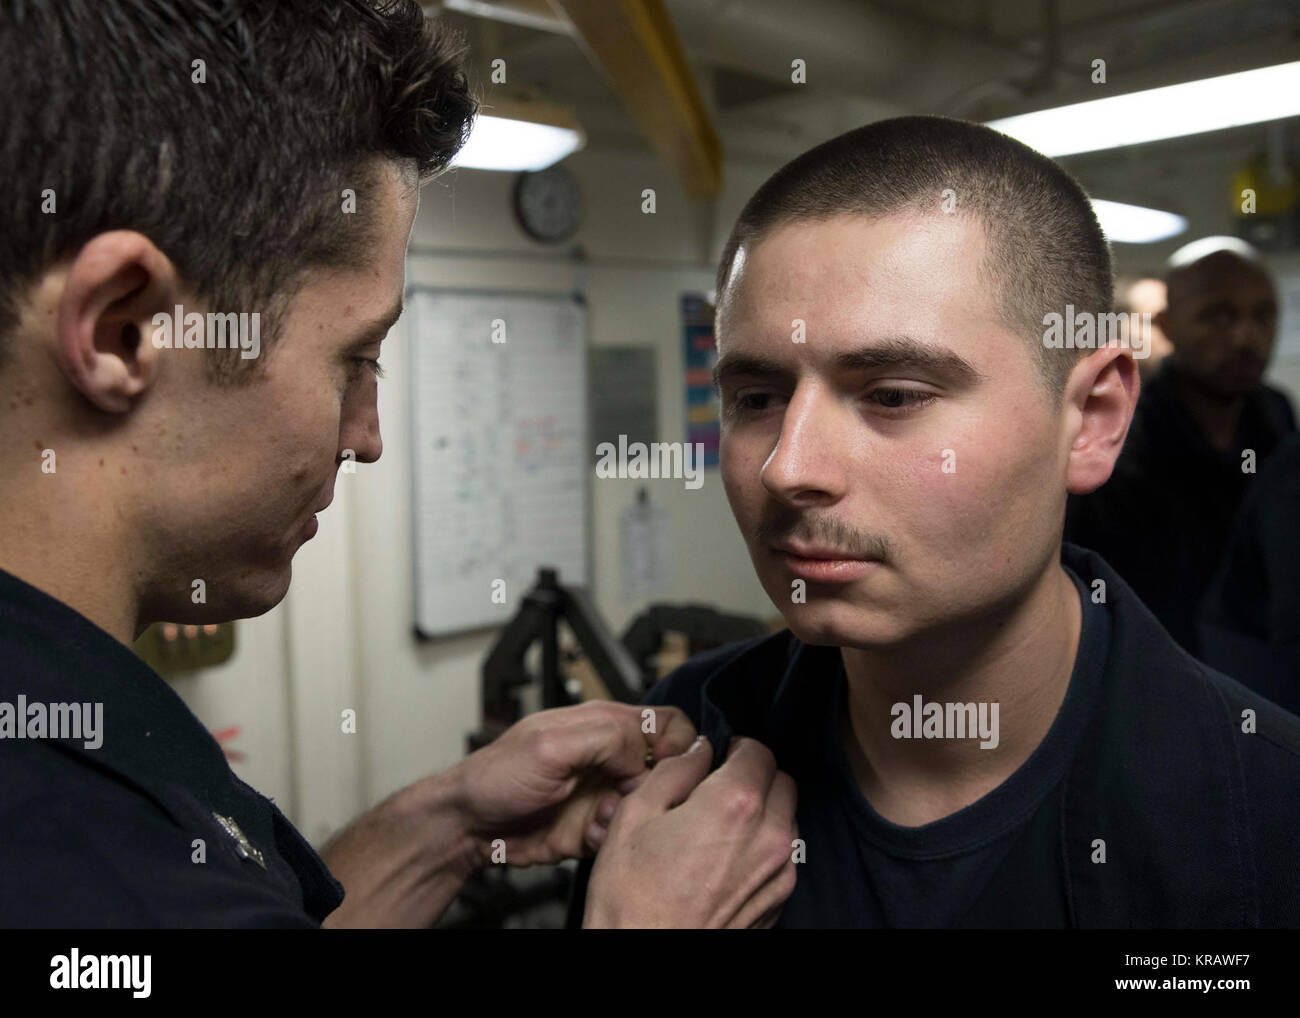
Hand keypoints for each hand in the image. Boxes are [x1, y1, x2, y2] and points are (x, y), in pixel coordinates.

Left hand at [451, 700, 696, 867]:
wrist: (468, 825)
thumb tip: (644, 755)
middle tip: (625, 795)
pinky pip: (625, 835)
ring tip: (600, 818)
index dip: (676, 744)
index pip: (666, 723)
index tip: (661, 766)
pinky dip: (611, 839)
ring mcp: (604, 793)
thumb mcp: (551, 743)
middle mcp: (609, 758)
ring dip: (630, 816)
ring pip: (649, 806)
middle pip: (665, 769)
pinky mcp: (596, 826)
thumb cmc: (495, 775)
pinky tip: (587, 835)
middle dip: (653, 787)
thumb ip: (607, 738)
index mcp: (604, 724)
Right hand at [583, 735, 798, 927]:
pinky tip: (722, 861)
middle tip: (716, 790)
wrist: (643, 956)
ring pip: (785, 819)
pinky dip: (761, 848)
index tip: (716, 758)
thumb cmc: (632, 897)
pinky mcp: (778, 902)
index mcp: (735, 805)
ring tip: (716, 829)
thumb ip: (674, 770)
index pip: (759, 750)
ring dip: (761, 812)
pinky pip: (782, 857)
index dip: (734, 748)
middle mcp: (769, 837)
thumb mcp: (635, 813)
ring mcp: (778, 873)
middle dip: (753, 777)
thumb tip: (698, 751)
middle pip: (781, 781)